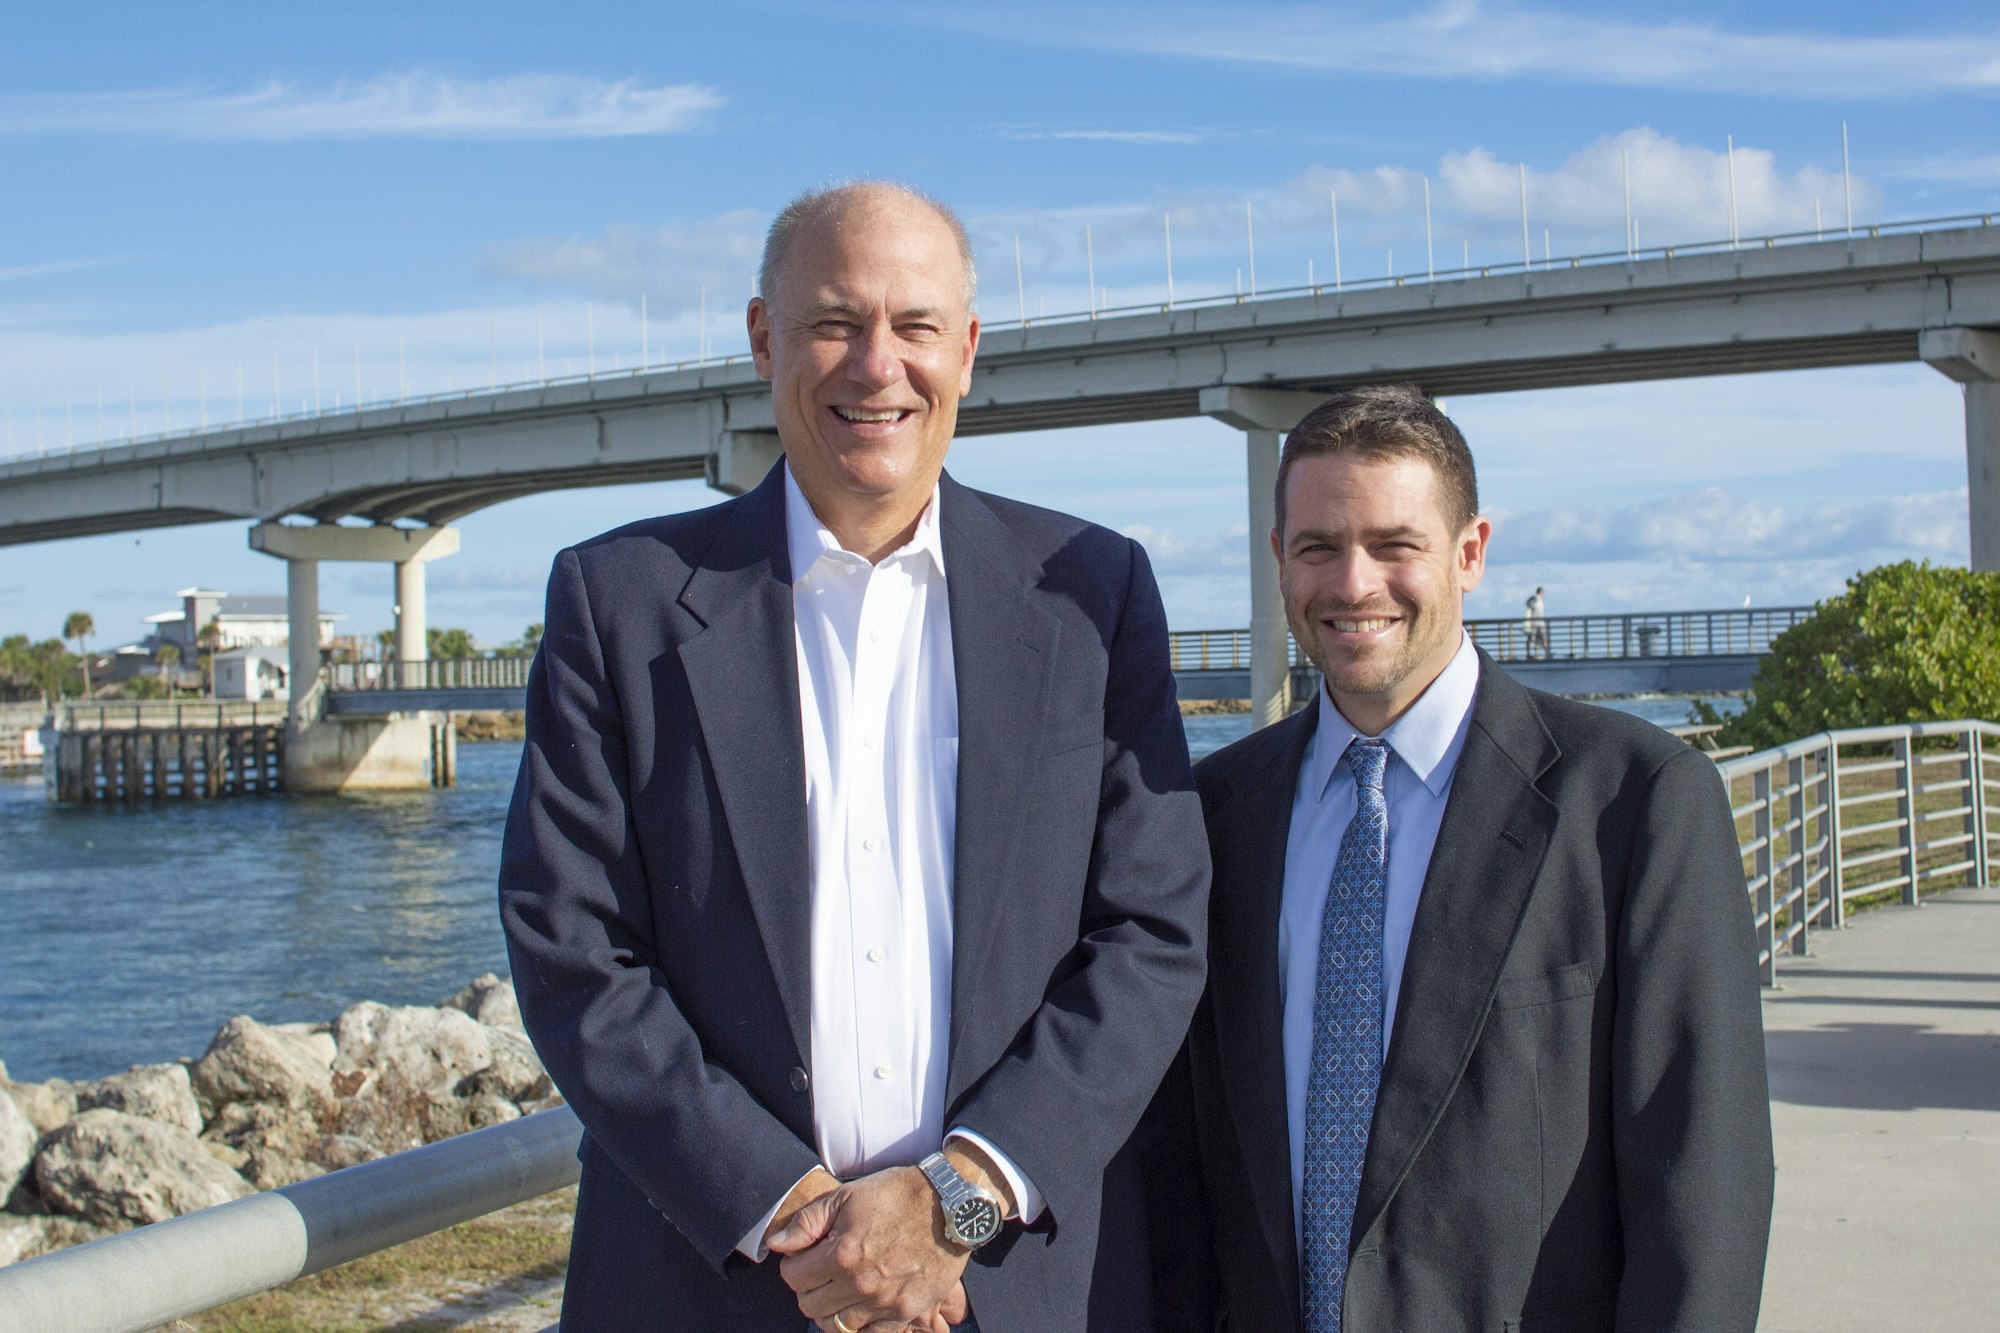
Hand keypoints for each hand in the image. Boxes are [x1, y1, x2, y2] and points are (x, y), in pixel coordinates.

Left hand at [769, 1166, 969, 1331]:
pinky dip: (860, 1326)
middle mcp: (860, 1284)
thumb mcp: (847, 1196)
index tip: (802, 1258)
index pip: (794, 1277)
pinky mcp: (907, 1311)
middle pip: (811, 1306)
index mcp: (842, 1254)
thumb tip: (776, 1244)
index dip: (792, 1266)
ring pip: (836, 1326)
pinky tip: (859, 1308)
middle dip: (807, 1289)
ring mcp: (884, 1302)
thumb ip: (807, 1222)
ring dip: (830, 1310)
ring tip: (837, 1292)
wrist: (949, 1204)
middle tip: (818, 1274)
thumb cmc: (897, 1195)